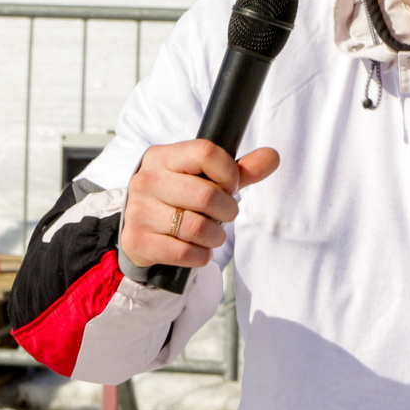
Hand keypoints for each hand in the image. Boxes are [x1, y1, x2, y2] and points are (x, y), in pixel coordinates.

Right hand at [119, 139, 279, 271]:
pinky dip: (200, 255)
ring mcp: (139, 211)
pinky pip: (184, 252)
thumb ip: (238, 170)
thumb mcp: (204, 179)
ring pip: (197, 228)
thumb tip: (271, 157)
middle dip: (227, 210)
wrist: (138, 227)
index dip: (229, 173)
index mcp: (162, 157)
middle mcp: (146, 181)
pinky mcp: (137, 240)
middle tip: (225, 214)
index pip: (205, 153)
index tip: (230, 185)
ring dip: (215, 237)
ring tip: (211, 235)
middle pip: (206, 195)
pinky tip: (197, 249)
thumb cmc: (177, 198)